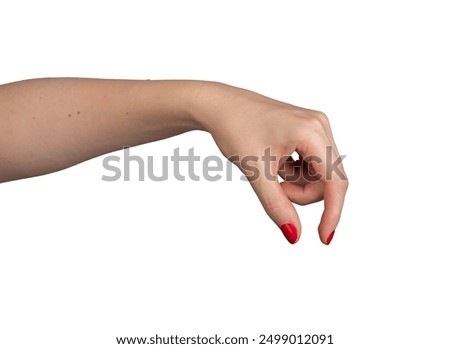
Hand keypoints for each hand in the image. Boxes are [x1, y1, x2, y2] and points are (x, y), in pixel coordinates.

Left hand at [192, 82, 347, 243]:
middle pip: (328, 180)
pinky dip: (296, 173)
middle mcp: (320, 126)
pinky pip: (313, 164)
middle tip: (274, 187)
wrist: (219, 105)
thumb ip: (276, 205)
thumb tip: (294, 235)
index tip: (323, 239)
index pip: (335, 182)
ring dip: (298, 183)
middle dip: (302, 193)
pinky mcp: (309, 129)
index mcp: (311, 132)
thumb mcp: (255, 171)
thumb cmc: (234, 129)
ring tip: (271, 170)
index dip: (333, 213)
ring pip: (321, 174)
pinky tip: (277, 162)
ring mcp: (316, 126)